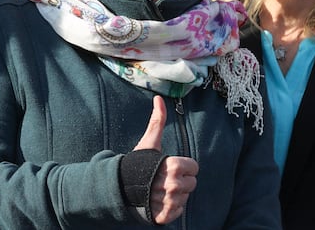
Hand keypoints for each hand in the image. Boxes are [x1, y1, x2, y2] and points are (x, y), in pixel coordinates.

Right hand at [133, 95, 198, 224]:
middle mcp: (172, 185)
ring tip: (160, 189)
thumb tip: (159, 98)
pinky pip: (178, 212)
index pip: (194, 168)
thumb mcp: (149, 142)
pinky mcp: (164, 216)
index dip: (183, 166)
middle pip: (191, 184)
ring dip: (175, 195)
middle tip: (162, 178)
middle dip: (180, 180)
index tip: (169, 166)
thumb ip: (157, 121)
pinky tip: (160, 201)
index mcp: (172, 166)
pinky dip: (171, 209)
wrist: (120, 185)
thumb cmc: (137, 163)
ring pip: (185, 198)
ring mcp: (169, 202)